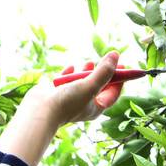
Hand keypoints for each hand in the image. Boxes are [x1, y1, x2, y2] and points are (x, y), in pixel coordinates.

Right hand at [0, 52, 126, 165]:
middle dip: (103, 73)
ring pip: (82, 82)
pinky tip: (71, 66)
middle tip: (109, 60)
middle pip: (98, 86)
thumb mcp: (90, 85)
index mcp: (96, 107)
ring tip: (90, 62)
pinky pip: (66, 81)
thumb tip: (116, 55)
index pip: (113, 92)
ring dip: (86, 72)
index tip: (124, 66)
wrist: (41, 110)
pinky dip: (70, 73)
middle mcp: (84, 103)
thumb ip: (104, 71)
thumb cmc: (68, 102)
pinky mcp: (57, 92)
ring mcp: (70, 98)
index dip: (120, 79)